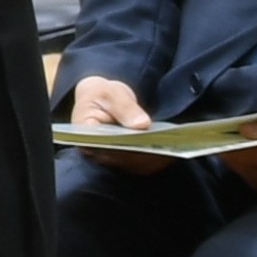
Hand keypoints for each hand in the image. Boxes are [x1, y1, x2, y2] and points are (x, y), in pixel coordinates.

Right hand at [61, 77, 180, 174]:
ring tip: (171, 145)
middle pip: (121, 157)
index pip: (103, 144)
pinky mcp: (126, 161)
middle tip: (164, 142)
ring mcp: (112, 159)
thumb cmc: (102, 94)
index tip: (142, 139)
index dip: (122, 145)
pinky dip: (157, 157)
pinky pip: (142, 164)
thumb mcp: (110, 92)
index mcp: (84, 135)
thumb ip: (124, 107)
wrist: (104, 100)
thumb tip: (142, 124)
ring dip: (153, 156)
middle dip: (143, 151)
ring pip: (134, 163)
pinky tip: (171, 147)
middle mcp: (97, 152)